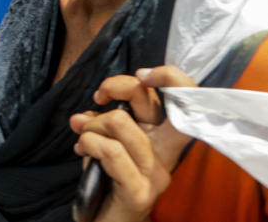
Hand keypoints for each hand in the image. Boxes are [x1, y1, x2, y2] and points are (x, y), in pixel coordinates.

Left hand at [69, 66, 196, 221]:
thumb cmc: (105, 183)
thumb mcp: (106, 144)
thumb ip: (105, 123)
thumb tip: (91, 107)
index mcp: (162, 138)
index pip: (186, 97)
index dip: (170, 76)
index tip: (140, 74)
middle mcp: (166, 153)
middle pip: (152, 100)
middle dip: (119, 86)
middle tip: (98, 97)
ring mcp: (156, 174)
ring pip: (121, 122)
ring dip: (91, 125)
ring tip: (82, 138)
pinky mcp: (140, 192)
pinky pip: (111, 151)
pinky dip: (89, 143)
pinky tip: (82, 151)